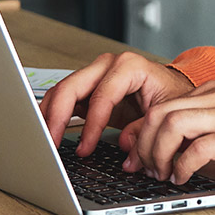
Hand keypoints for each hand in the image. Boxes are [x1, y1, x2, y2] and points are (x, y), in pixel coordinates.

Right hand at [39, 52, 193, 156]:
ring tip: (42, 141)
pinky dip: (53, 116)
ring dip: (48, 116)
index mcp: (129, 66)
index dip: (91, 125)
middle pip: (71, 87)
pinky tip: (48, 134)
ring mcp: (94, 75)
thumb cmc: (171, 96)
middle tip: (50, 144)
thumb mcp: (167, 111)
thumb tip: (125, 144)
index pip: (101, 96)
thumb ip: (146, 127)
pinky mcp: (88, 88)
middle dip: (57, 117)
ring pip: (61, 91)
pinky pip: (63, 99)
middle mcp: (108, 65)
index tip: (85, 149)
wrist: (171, 91)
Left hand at [124, 81, 214, 183]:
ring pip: (171, 125)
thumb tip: (189, 144)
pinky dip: (183, 166)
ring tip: (163, 174)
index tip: (140, 155)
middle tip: (145, 168)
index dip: (145, 133)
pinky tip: (185, 178)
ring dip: (159, 154)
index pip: (164, 105)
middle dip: (144, 145)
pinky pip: (199, 148)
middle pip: (159, 113)